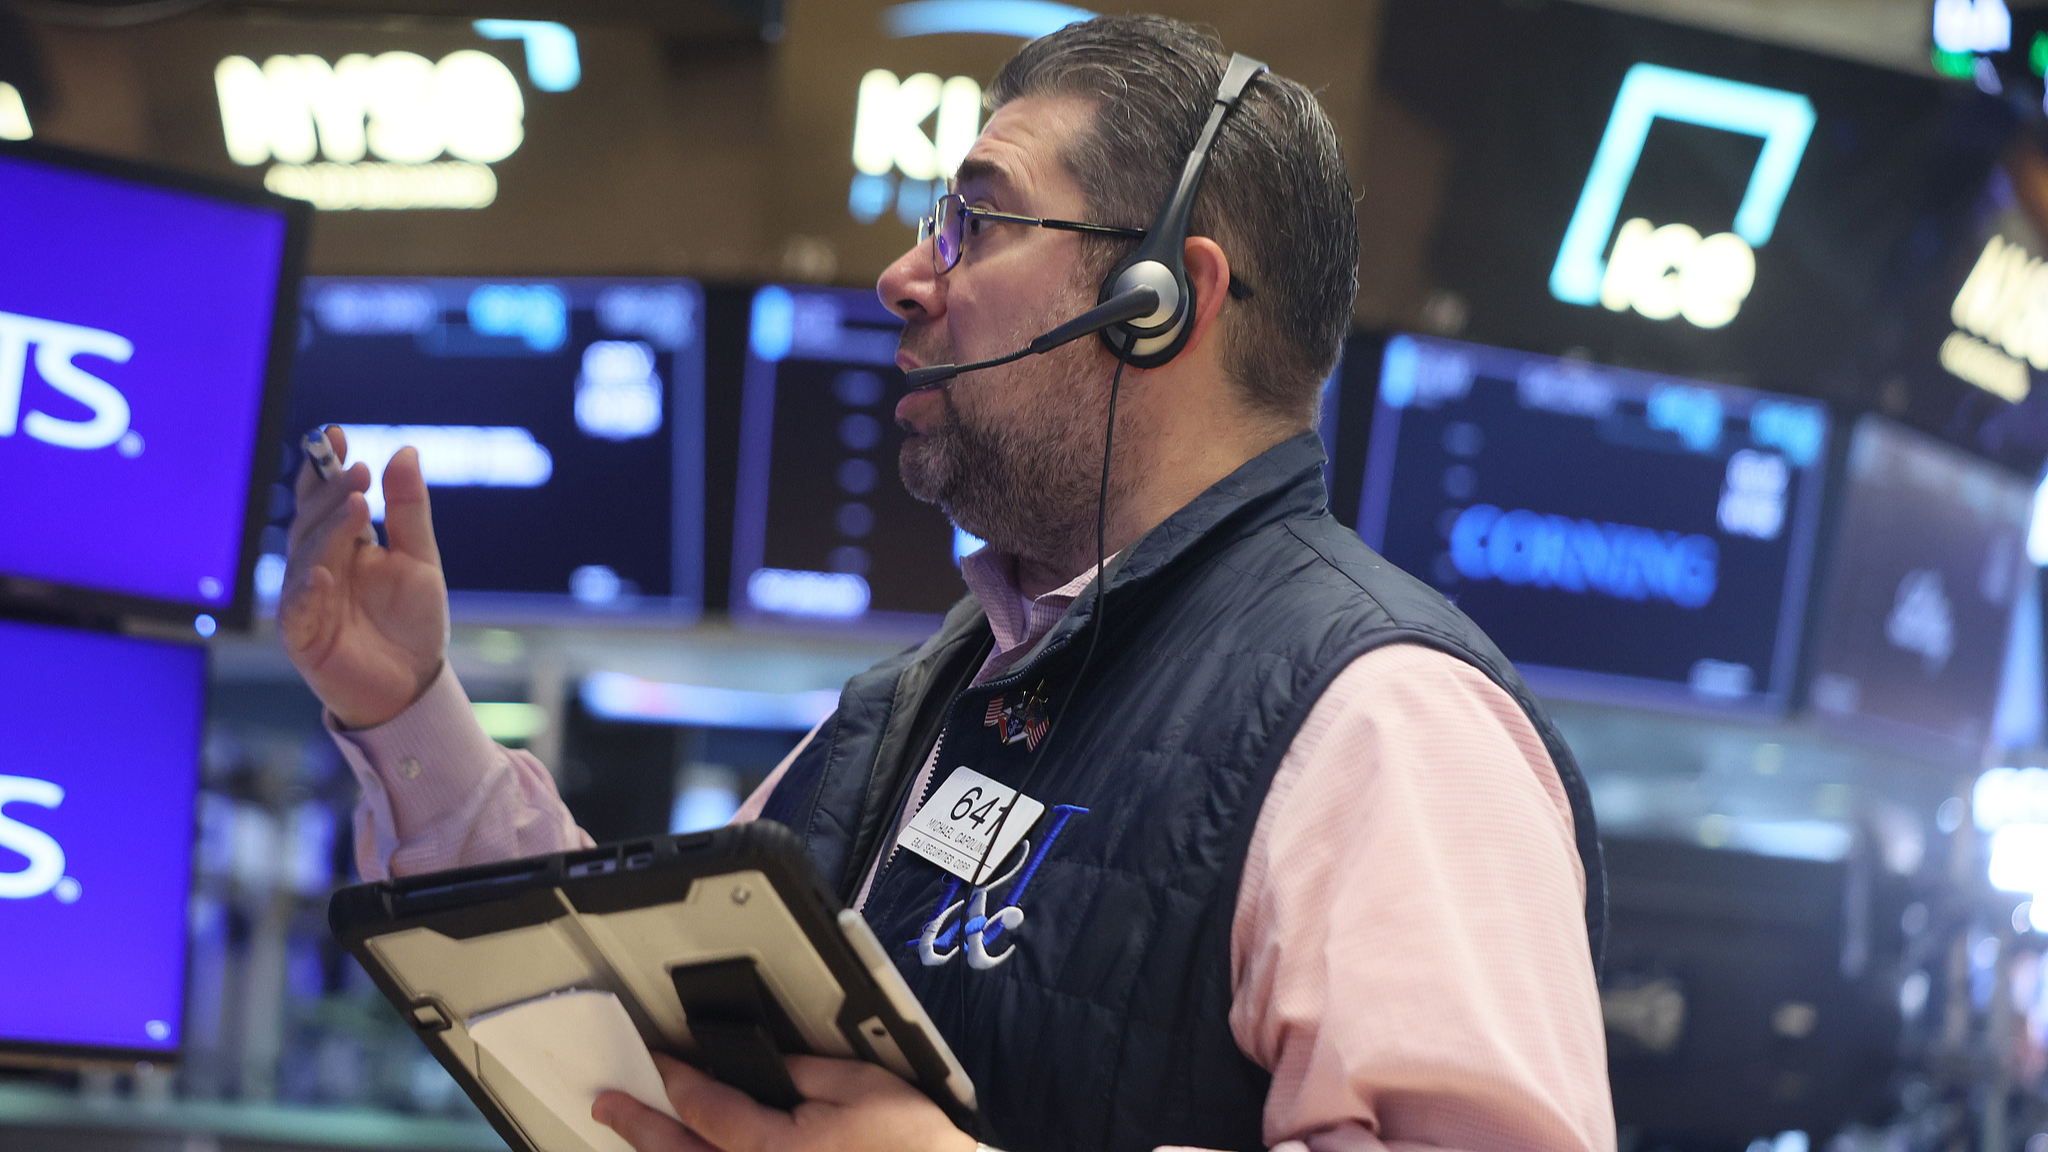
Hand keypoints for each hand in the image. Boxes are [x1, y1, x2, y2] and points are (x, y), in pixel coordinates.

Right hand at [279, 426, 449, 729]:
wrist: (414, 684)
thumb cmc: (413, 622)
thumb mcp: (420, 560)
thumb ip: (408, 510)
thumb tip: (405, 452)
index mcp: (344, 544)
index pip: (325, 497)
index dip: (325, 467)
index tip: (334, 434)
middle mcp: (318, 565)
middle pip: (312, 521)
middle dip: (330, 493)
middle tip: (356, 470)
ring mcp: (306, 599)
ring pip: (305, 557)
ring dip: (328, 531)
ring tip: (354, 506)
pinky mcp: (301, 635)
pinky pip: (297, 608)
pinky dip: (308, 590)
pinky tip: (324, 572)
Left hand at [594, 1053, 977, 1151]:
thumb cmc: (910, 1147)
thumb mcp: (858, 1085)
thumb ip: (802, 1070)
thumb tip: (763, 1061)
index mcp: (774, 1147)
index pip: (703, 1107)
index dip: (674, 1078)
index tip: (659, 1061)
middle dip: (638, 1125)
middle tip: (609, 1104)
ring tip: (633, 1135)